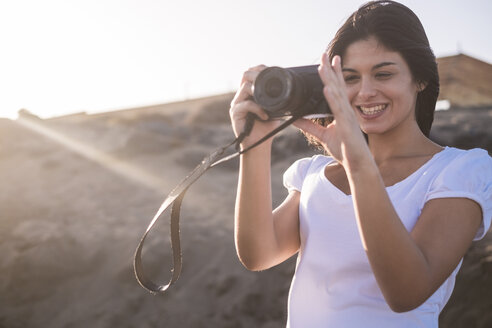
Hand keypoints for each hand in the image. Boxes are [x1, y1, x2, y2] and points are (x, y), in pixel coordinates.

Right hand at [229, 65, 282, 149]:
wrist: (260, 144)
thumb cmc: (267, 126)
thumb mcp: (275, 108)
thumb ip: (277, 98)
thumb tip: (291, 87)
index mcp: (249, 93)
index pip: (250, 73)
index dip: (259, 69)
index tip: (270, 71)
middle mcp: (241, 96)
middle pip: (245, 76)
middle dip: (258, 76)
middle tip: (269, 84)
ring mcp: (236, 104)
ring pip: (245, 87)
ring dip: (259, 94)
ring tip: (269, 105)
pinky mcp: (235, 113)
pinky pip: (246, 104)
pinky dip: (257, 109)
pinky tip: (265, 116)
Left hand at [293, 54, 370, 168]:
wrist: (357, 163)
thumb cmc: (345, 149)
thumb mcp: (323, 135)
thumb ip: (309, 126)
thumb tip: (294, 118)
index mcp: (341, 111)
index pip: (337, 88)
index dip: (333, 73)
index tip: (328, 60)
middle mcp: (345, 110)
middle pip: (337, 86)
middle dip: (331, 69)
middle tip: (325, 54)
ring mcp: (347, 116)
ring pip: (337, 94)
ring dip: (330, 79)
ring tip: (323, 66)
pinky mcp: (347, 125)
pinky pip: (339, 109)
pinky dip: (332, 98)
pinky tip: (327, 88)